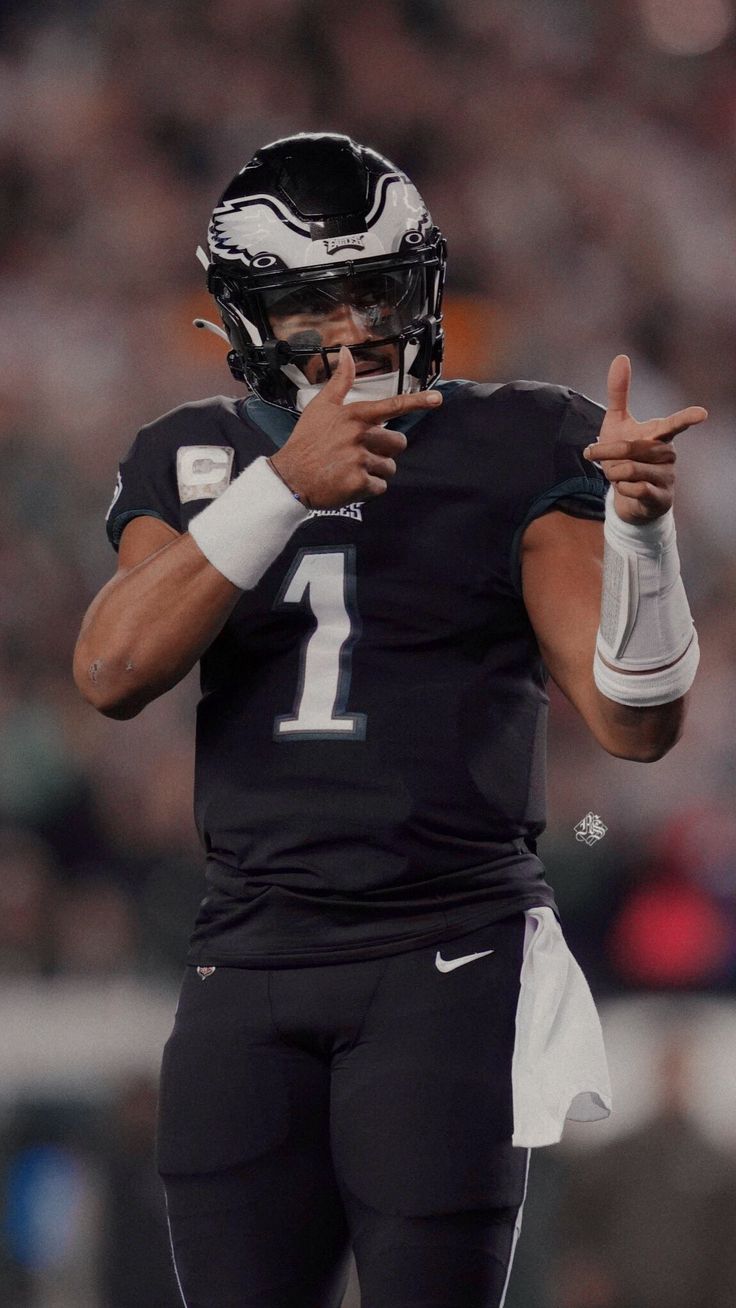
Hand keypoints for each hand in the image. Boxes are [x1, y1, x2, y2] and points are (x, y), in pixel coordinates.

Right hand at [269, 345, 441, 509]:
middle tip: (363, 454)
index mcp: (354, 415)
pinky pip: (380, 487)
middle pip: (398, 444)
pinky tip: (350, 483)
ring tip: (352, 469)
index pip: (392, 406)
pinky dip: (368, 488)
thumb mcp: (320, 406)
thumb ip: (340, 381)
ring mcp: (359, 460)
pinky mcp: (358, 483)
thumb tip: (346, 351)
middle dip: (386, 451)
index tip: (438, 399)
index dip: (417, 402)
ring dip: (376, 471)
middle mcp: (359, 435)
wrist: (290, 476)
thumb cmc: (306, 440)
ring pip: (389, 467)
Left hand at [582, 355, 706, 523]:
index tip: (703, 414)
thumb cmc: (624, 455)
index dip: (686, 418)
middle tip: (593, 453)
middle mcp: (668, 454)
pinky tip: (625, 489)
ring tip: (615, 474)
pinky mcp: (661, 498)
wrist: (627, 497)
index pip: (673, 424)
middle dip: (606, 451)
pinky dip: (621, 489)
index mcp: (660, 434)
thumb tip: (621, 356)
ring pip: (630, 471)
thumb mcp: (616, 423)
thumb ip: (619, 392)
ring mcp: (667, 477)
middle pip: (631, 449)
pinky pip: (634, 490)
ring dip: (612, 472)